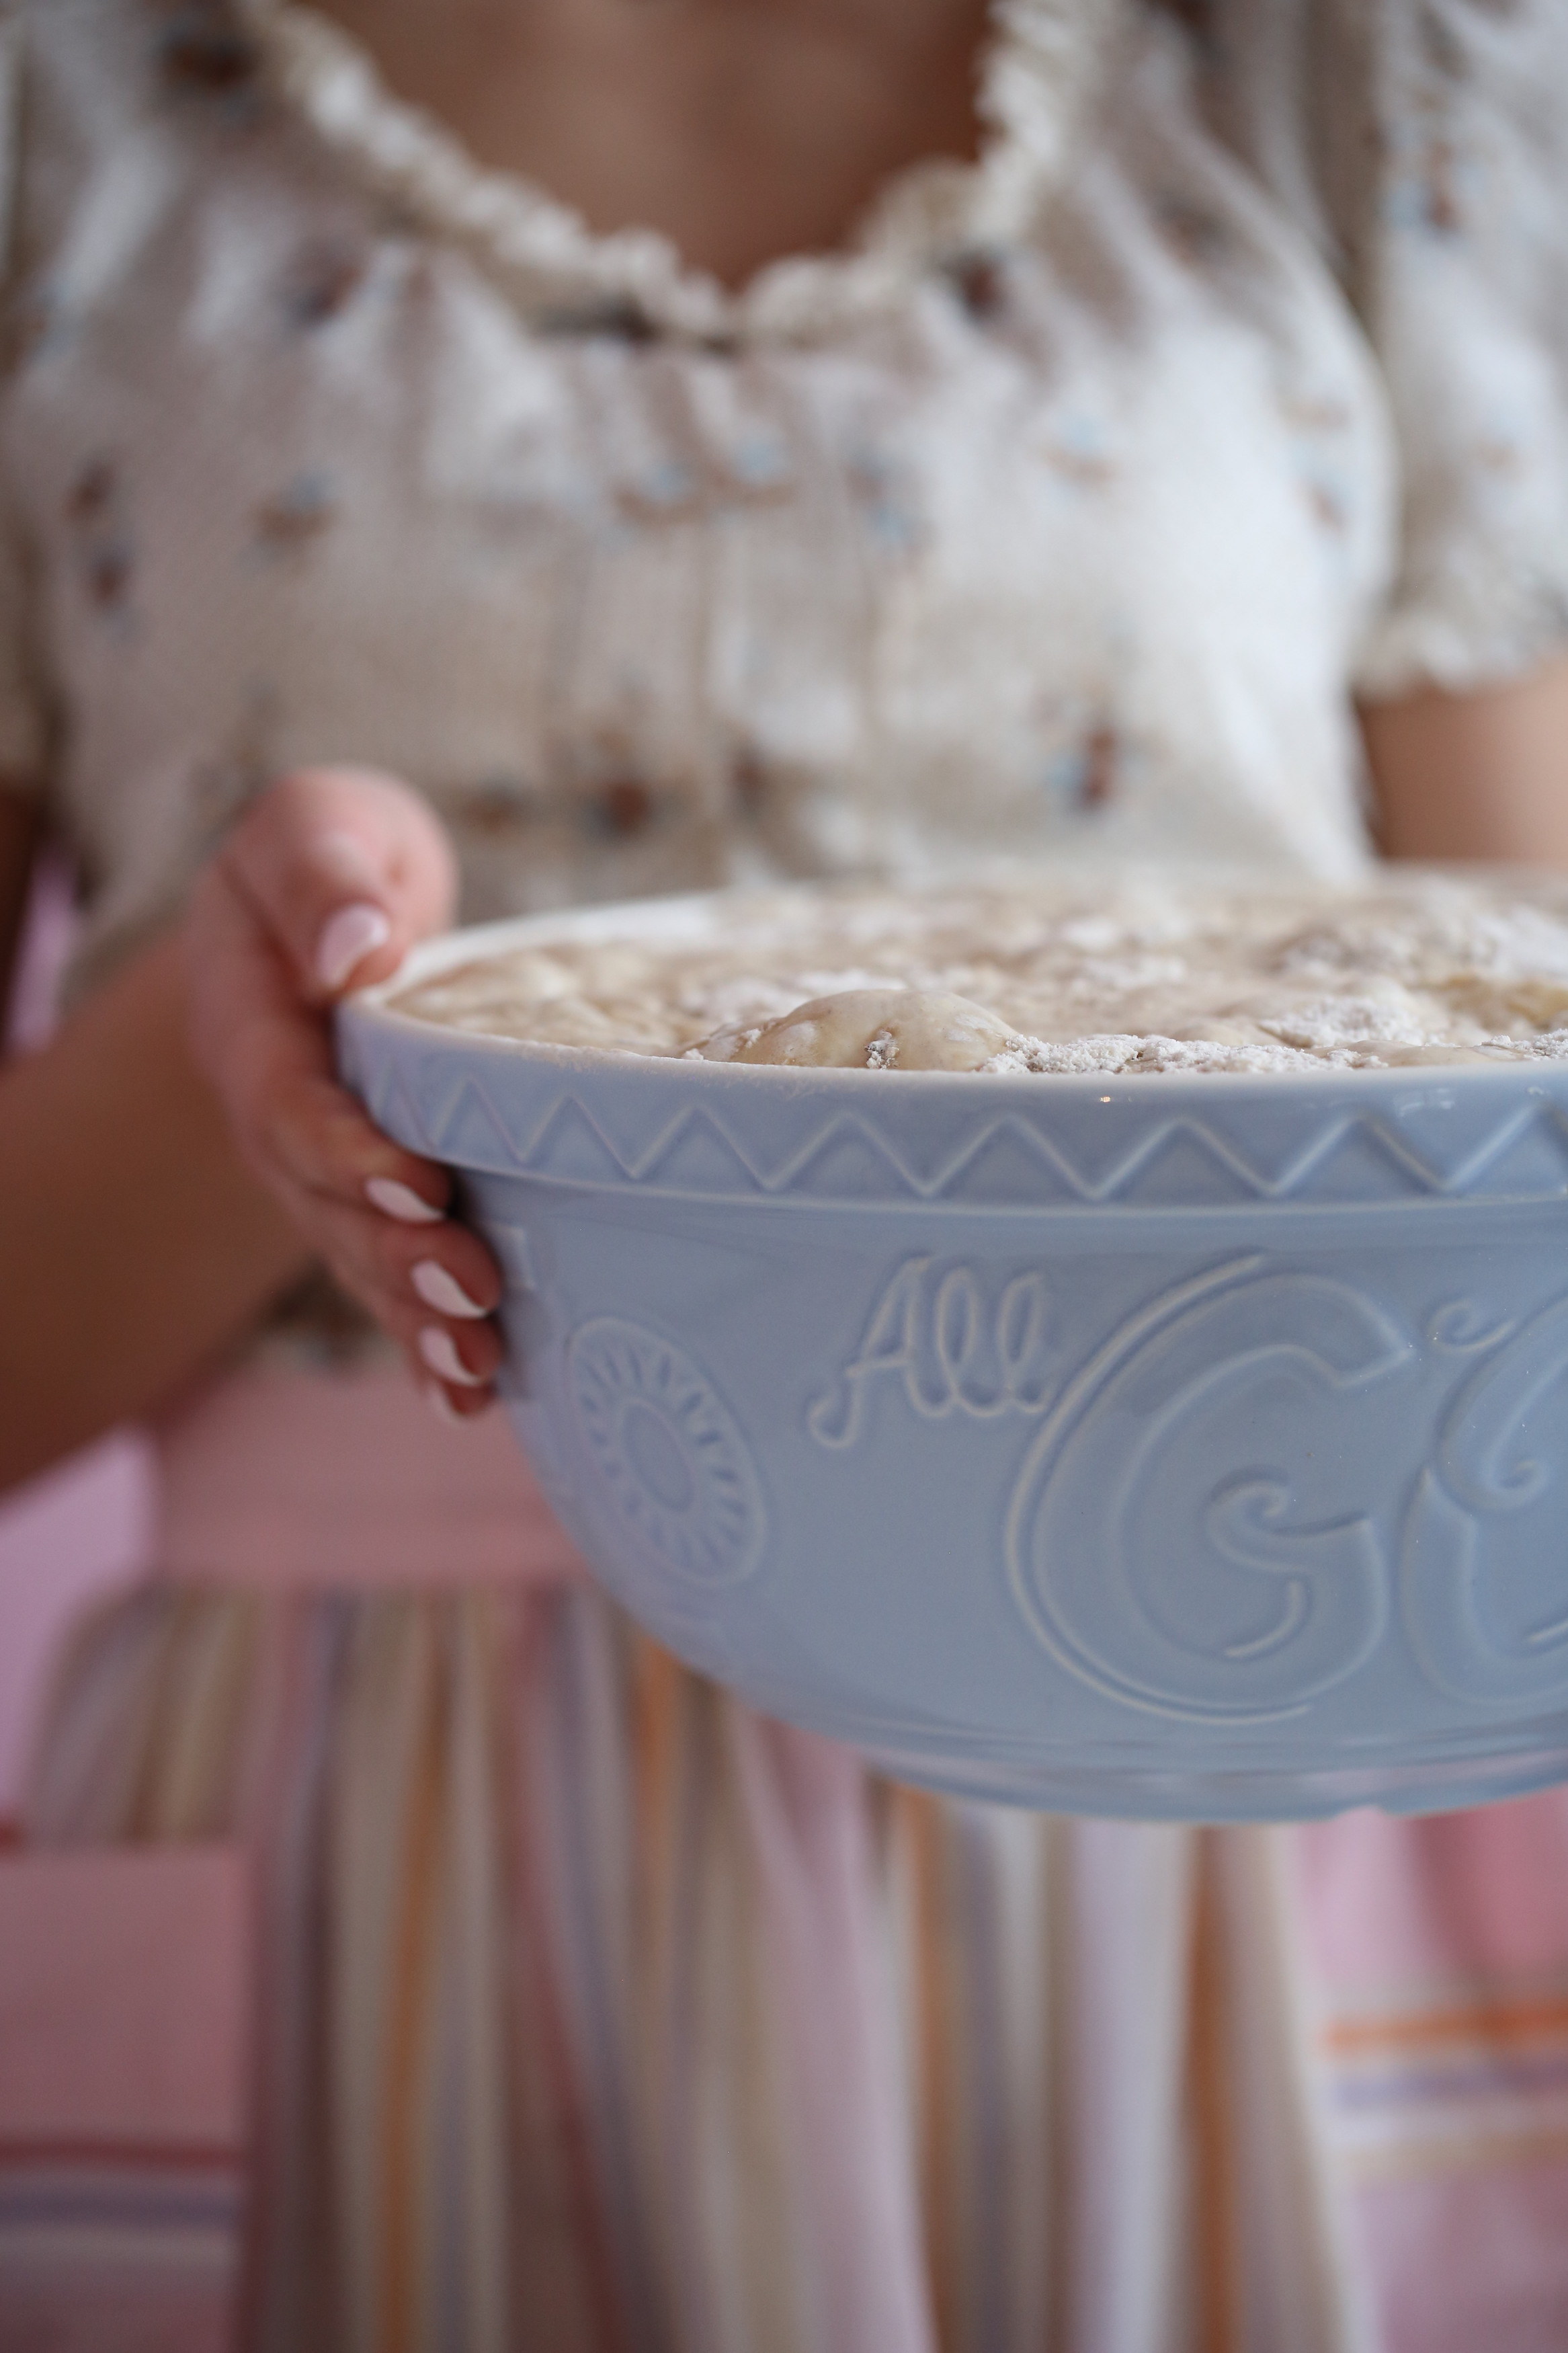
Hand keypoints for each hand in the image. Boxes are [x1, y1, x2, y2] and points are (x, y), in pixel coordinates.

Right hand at [185, 767, 503, 1415]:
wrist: (334, 907)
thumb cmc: (334, 856)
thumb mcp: (316, 825)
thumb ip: (324, 874)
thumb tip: (359, 949)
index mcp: (252, 1028)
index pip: (289, 1103)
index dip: (347, 1150)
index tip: (421, 1181)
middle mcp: (278, 1120)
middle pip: (327, 1205)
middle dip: (398, 1257)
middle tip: (477, 1291)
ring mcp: (321, 1174)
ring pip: (359, 1258)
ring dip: (416, 1318)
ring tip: (481, 1366)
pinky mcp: (373, 1202)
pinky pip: (389, 1276)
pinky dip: (424, 1340)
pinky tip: (474, 1396)